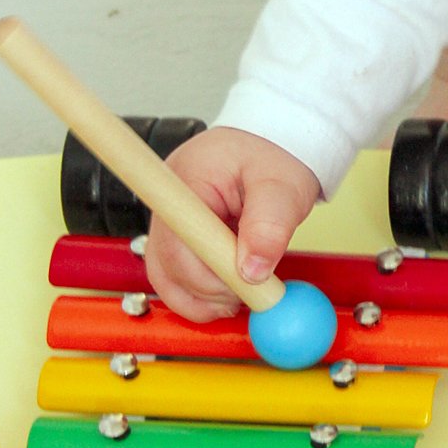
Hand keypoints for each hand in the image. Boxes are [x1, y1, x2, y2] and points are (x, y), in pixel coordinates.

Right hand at [143, 127, 320, 320]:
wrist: (270, 149)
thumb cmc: (273, 158)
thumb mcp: (282, 187)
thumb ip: (270, 226)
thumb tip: (253, 271)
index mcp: (186, 182)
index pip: (177, 243)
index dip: (205, 275)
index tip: (243, 282)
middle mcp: (168, 205)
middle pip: (165, 266)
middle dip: (207, 292)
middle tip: (248, 295)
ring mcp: (169, 225)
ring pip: (166, 279)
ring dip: (202, 299)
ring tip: (241, 295)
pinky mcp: (177, 240)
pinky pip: (177, 278)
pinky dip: (202, 293)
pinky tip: (230, 291)